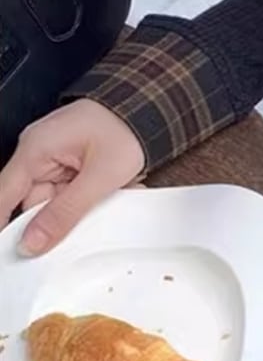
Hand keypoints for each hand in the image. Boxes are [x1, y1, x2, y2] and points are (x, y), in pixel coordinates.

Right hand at [0, 100, 145, 255]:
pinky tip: (114, 189)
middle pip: (34, 205)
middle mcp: (37, 153)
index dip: (6, 230)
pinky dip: (90, 197)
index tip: (13, 256)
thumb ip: (65, 213)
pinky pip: (70, 192)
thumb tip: (32, 243)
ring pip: (56, 202)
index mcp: (34, 150)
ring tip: (111, 194)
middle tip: (92, 217)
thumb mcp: (100, 177)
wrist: (150, 104)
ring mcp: (53, 158)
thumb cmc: (126, 128)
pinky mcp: (69, 163)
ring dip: (83, 207)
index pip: (3, 198)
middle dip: (64, 217)